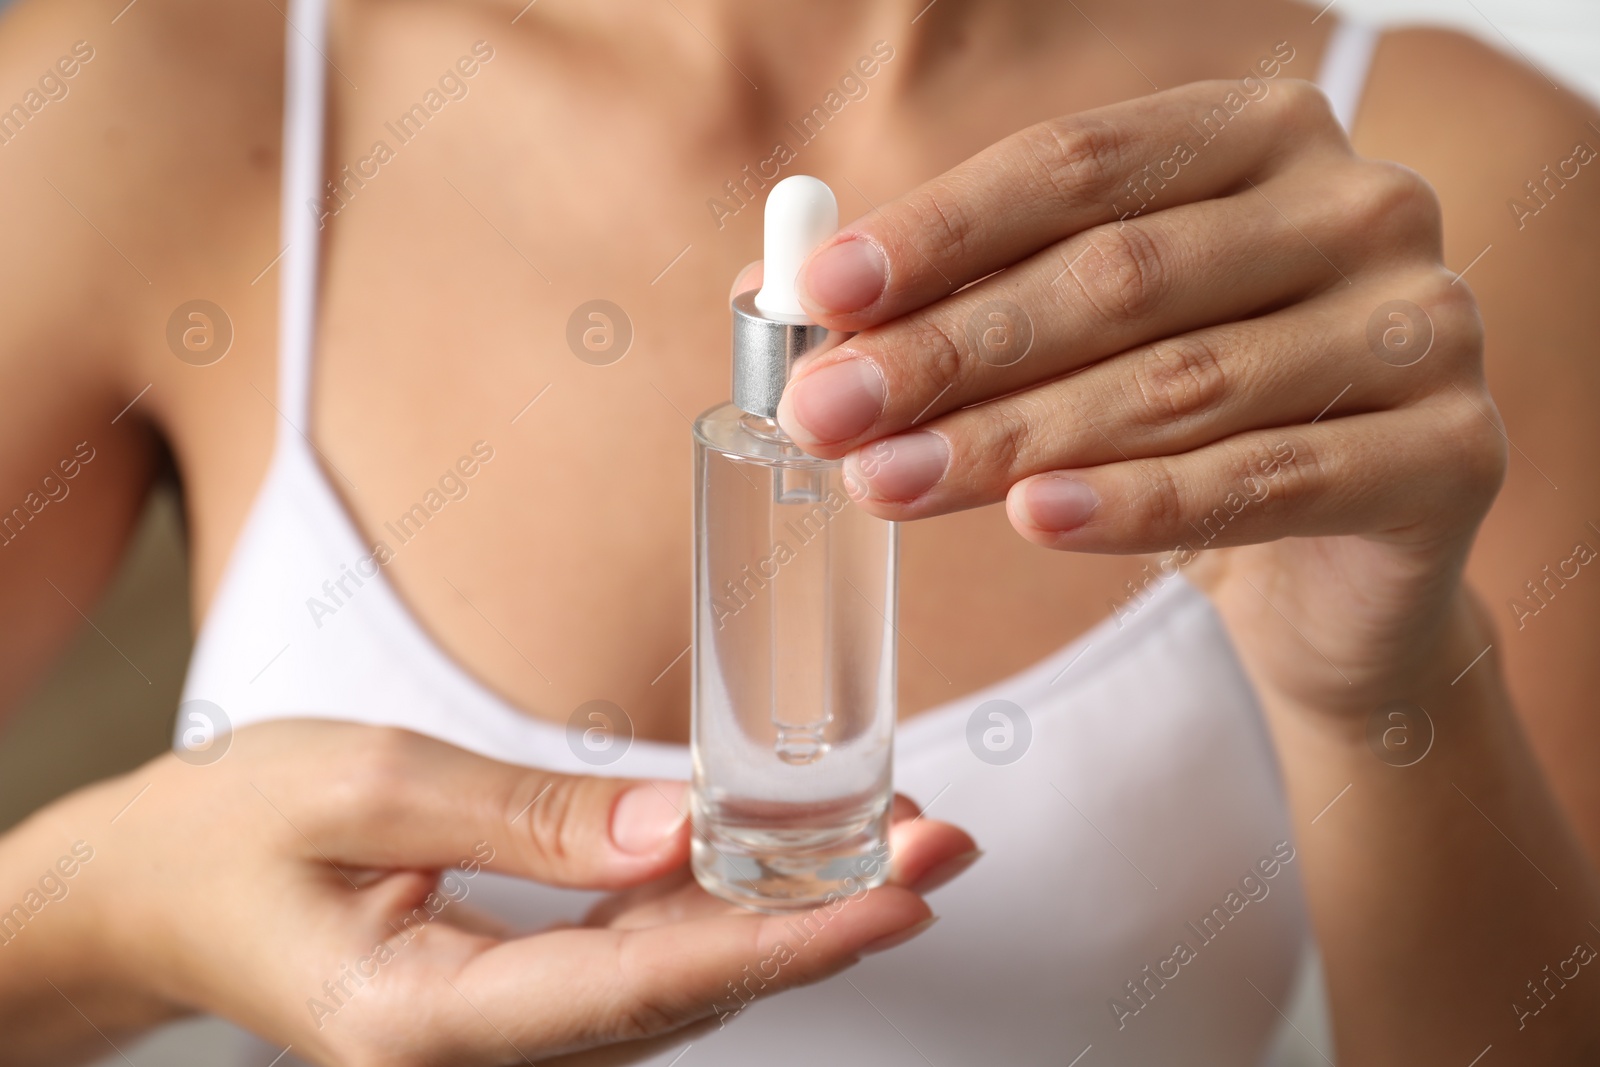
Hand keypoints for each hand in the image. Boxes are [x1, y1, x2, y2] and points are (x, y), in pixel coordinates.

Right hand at [13, 721, 971, 1065]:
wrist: (155, 889)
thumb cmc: (230, 830)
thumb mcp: (360, 787)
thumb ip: (519, 814)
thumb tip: (677, 830)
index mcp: (421, 1022)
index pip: (635, 988)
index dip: (780, 943)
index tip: (897, 895)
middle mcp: (480, 1053)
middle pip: (683, 993)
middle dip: (823, 920)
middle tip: (942, 844)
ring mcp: (505, 1037)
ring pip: (677, 981)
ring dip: (790, 910)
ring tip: (902, 838)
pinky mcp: (519, 999)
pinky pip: (640, 959)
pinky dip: (724, 905)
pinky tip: (789, 851)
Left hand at [770, 79, 1504, 714]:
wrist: (1339, 562)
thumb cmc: (1193, 422)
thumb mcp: (1079, 342)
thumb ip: (959, 300)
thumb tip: (777, 293)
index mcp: (1262, 137)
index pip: (1079, 165)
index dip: (939, 228)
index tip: (815, 294)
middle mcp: (1358, 206)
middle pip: (1119, 273)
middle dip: (952, 348)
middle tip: (827, 412)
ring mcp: (1422, 324)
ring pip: (1179, 382)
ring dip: (1011, 438)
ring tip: (886, 481)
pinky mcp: (1454, 453)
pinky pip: (1266, 479)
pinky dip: (1137, 504)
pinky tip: (1033, 519)